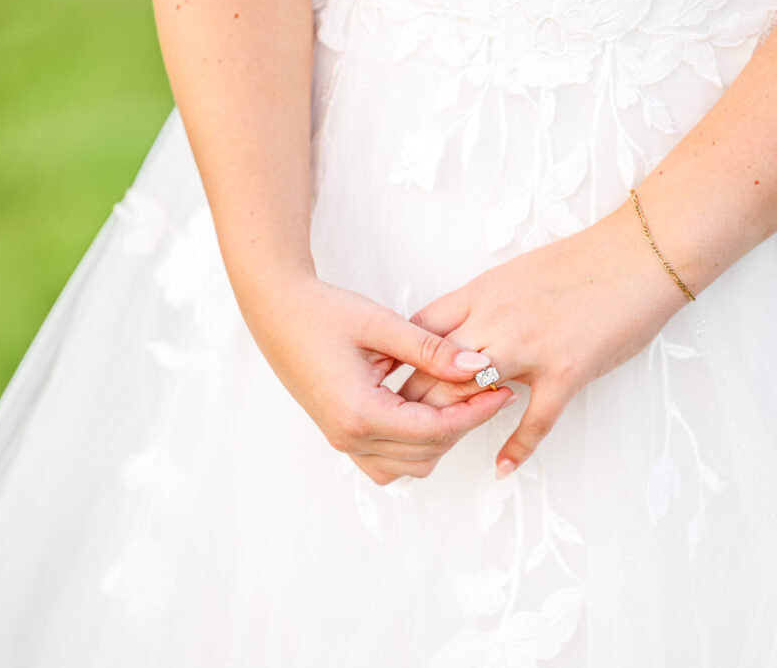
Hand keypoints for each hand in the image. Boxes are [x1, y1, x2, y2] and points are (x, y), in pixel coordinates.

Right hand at [240, 275, 516, 484]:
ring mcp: (342, 439)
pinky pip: (385, 461)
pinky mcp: (342, 432)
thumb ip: (432, 350)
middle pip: (427, 453)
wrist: (277, 310)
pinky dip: (412, 446)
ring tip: (459, 401)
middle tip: (486, 391)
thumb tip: (476, 366)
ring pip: (408, 465)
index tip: (499, 389)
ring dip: (439, 439)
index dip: (474, 412)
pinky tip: (424, 412)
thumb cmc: (321, 313)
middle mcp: (349, 436)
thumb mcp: (383, 326)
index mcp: (360, 412)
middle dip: (462, 425)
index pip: (435, 430)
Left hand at [397, 200, 689, 478]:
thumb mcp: (513, 273)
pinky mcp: (567, 372)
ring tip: (432, 451)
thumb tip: (455, 329)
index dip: (395, 363)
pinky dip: (516, 448)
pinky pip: (535, 420)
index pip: (418, 334)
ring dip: (448, 428)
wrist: (637, 256)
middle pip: (433, 371)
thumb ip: (481, 304)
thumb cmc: (580, 262)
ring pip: (469, 396)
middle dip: (408, 405)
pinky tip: (501, 467)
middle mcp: (495, 321)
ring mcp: (530, 348)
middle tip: (393, 432)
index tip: (380, 386)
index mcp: (479, 294)